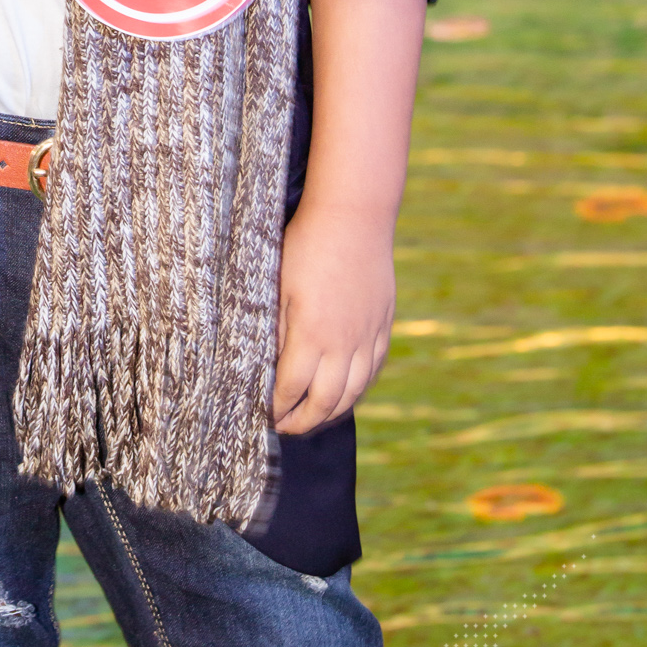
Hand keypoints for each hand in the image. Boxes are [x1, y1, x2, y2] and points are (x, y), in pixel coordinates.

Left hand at [270, 202, 395, 434]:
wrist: (354, 218)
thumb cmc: (307, 246)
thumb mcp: (278, 285)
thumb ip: (275, 329)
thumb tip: (266, 366)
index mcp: (311, 334)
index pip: (292, 388)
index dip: (277, 408)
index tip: (264, 415)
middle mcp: (343, 344)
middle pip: (325, 402)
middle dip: (302, 421)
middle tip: (285, 428)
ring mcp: (368, 337)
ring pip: (353, 393)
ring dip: (331, 413)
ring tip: (312, 419)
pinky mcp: (383, 327)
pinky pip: (372, 371)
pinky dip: (357, 391)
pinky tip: (344, 394)